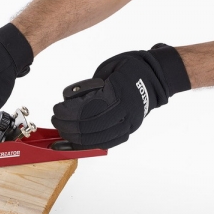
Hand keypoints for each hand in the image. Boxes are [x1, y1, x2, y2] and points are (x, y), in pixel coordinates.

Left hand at [51, 44, 190, 148]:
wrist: (158, 75)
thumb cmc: (130, 68)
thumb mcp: (107, 69)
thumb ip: (90, 87)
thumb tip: (70, 102)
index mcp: (119, 92)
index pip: (87, 109)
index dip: (68, 113)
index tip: (57, 110)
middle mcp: (126, 111)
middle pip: (90, 126)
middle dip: (68, 126)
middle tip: (56, 120)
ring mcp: (129, 123)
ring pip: (98, 139)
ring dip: (75, 138)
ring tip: (62, 132)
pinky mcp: (129, 129)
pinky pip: (107, 143)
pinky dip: (89, 145)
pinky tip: (75, 144)